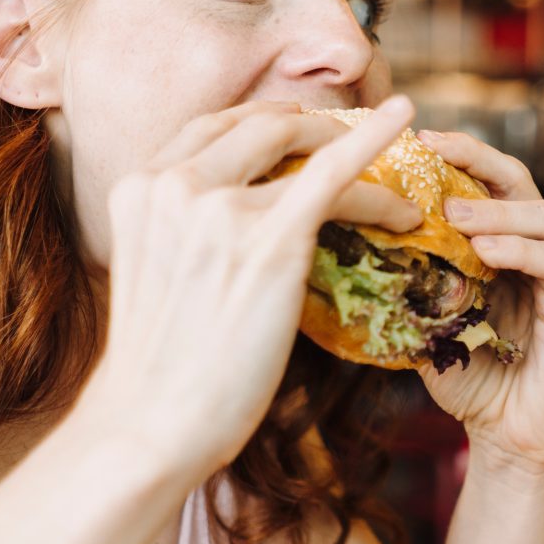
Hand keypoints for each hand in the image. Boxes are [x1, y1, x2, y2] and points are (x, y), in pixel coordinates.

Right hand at [74, 98, 421, 485]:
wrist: (152, 424)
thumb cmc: (158, 368)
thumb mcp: (152, 272)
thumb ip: (182, 231)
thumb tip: (231, 226)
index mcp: (139, 187)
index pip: (210, 128)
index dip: (261, 122)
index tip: (296, 128)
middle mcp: (174, 184)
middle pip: (259, 125)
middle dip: (311, 128)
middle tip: (348, 140)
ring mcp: (221, 208)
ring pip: (305, 150)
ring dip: (355, 149)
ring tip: (395, 167)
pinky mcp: (271, 239)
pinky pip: (336, 175)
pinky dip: (376, 143)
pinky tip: (404, 119)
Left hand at [410, 131, 543, 477]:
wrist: (510, 439)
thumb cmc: (471, 379)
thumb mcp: (429, 323)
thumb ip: (409, 286)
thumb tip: (353, 252)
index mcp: (508, 245)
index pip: (489, 182)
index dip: (459, 155)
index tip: (417, 139)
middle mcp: (542, 250)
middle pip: (520, 181)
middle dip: (477, 161)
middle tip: (435, 153)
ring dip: (495, 211)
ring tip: (452, 216)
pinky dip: (520, 250)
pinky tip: (486, 253)